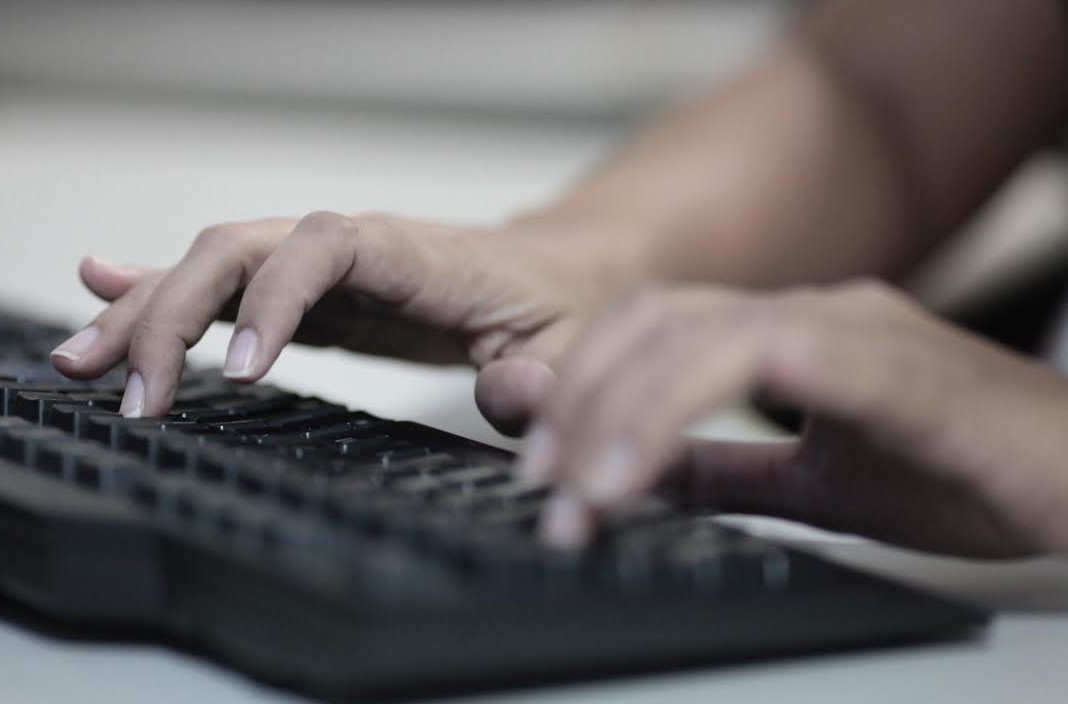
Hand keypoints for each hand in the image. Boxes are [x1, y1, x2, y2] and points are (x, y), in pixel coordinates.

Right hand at [50, 211, 629, 430]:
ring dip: (143, 309)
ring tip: (78, 358)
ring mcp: (319, 268)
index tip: (244, 373)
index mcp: (412, 254)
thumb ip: (540, 378)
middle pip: (238, 250)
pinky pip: (223, 287)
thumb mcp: (570, 349)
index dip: (273, 301)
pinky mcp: (306, 295)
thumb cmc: (562, 308)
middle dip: (173, 314)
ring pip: (211, 267)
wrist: (559, 274)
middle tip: (134, 395)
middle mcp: (350, 247)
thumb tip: (505, 394)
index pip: (319, 248)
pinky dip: (159, 292)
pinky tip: (101, 289)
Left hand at [521, 280, 1067, 557]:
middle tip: (545, 484)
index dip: (581, 388)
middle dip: (579, 402)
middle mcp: (805, 313)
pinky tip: (643, 464)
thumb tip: (637, 473)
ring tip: (584, 493)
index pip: (651, 330)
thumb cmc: (965, 468)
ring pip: (693, 332)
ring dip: (618, 412)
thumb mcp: (814, 480)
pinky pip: (770, 356)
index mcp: (784, 333)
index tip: (543, 467)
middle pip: (652, 321)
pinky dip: (685, 406)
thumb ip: (724, 468)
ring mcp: (846, 327)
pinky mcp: (888, 363)